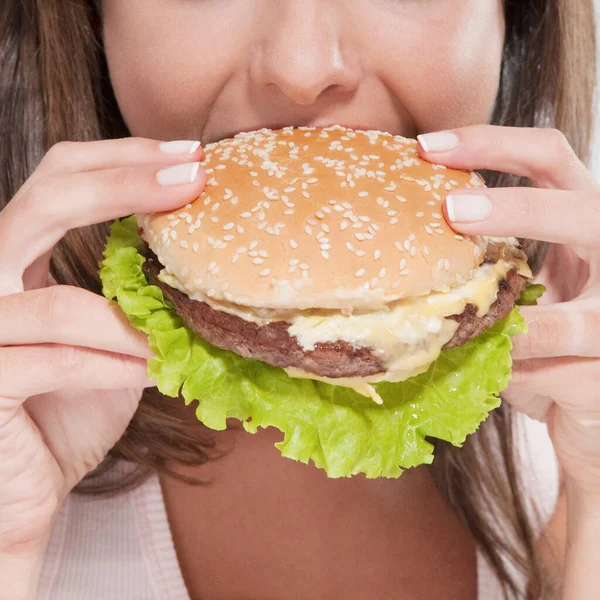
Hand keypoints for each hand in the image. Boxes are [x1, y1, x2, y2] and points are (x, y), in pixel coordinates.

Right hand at [0, 137, 204, 557]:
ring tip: (186, 329)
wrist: (23, 490)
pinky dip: (116, 367)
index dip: (122, 159)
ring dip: (135, 319)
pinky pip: (58, 362)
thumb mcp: (110, 340)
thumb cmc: (67, 410)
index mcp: (18, 260)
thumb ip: (136, 297)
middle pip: (45, 200)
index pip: (59, 179)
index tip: (190, 157)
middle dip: (125, 182)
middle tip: (193, 176)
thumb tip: (209, 260)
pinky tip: (155, 371)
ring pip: (61, 303)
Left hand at [417, 125, 599, 500]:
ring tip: (464, 323)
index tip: (428, 147)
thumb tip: (399, 244)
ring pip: (579, 318)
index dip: (493, 143)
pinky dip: (513, 377)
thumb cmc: (547, 341)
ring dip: (516, 323)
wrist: (584, 408)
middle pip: (586, 212)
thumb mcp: (521, 290)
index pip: (549, 159)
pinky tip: (491, 375)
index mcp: (579, 227)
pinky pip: (555, 376)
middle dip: (519, 209)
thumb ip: (486, 266)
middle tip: (451, 211)